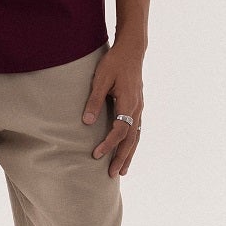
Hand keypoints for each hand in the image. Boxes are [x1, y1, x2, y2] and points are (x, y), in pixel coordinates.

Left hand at [83, 42, 144, 176]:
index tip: (96, 154)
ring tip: (122, 170)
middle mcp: (137, 109)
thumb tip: (86, 122)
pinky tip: (127, 150)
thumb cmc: (114, 63)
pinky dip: (132, 143)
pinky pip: (137, 129)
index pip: (119, 131)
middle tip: (113, 174)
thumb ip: (94, 100)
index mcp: (128, 103)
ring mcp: (139, 108)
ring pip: (136, 136)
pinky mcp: (138, 106)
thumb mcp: (101, 79)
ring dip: (129, 154)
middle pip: (131, 139)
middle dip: (121, 157)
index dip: (108, 144)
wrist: (131, 50)